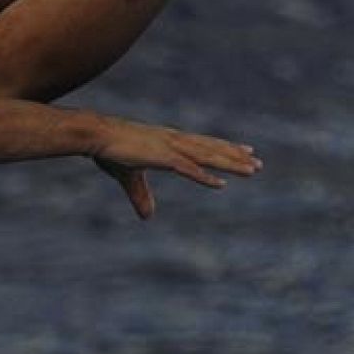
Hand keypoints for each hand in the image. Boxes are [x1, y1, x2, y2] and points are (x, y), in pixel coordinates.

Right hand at [89, 116, 261, 219]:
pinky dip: (204, 176)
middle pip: (211, 148)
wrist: (95, 135)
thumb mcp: (129, 177)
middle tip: (258, 162)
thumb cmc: (110, 150)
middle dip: (235, 156)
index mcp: (168, 141)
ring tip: (252, 170)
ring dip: (230, 164)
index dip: (224, 147)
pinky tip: (220, 184)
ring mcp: (170, 148)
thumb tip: (148, 218)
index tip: (244, 150)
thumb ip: (141, 196)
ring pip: (207, 157)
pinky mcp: (162, 157)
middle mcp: (174, 141)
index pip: (203, 143)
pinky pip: (188, 169)